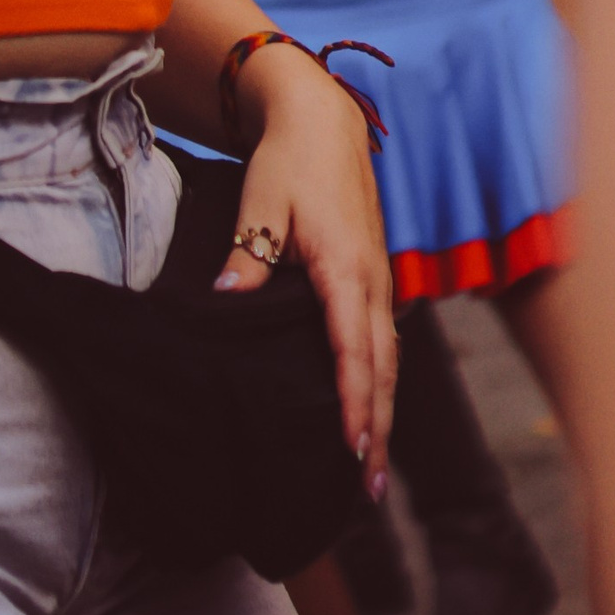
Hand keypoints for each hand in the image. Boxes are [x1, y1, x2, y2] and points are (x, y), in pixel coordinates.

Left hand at [215, 43, 396, 490]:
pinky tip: (370, 414)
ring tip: (373, 473)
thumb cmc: (288, 164)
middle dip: (380, 432)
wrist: (323, 121)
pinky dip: (380, 384)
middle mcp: (373, 282)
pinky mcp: (376, 279)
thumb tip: (226, 299)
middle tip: (370, 493)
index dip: (354, 403)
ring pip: (388, 361)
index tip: (352, 450)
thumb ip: (247, 256)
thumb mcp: (259, 204)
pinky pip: (384, 343)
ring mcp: (381, 281)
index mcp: (346, 269)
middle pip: (382, 370)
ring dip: (383, 415)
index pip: (353, 350)